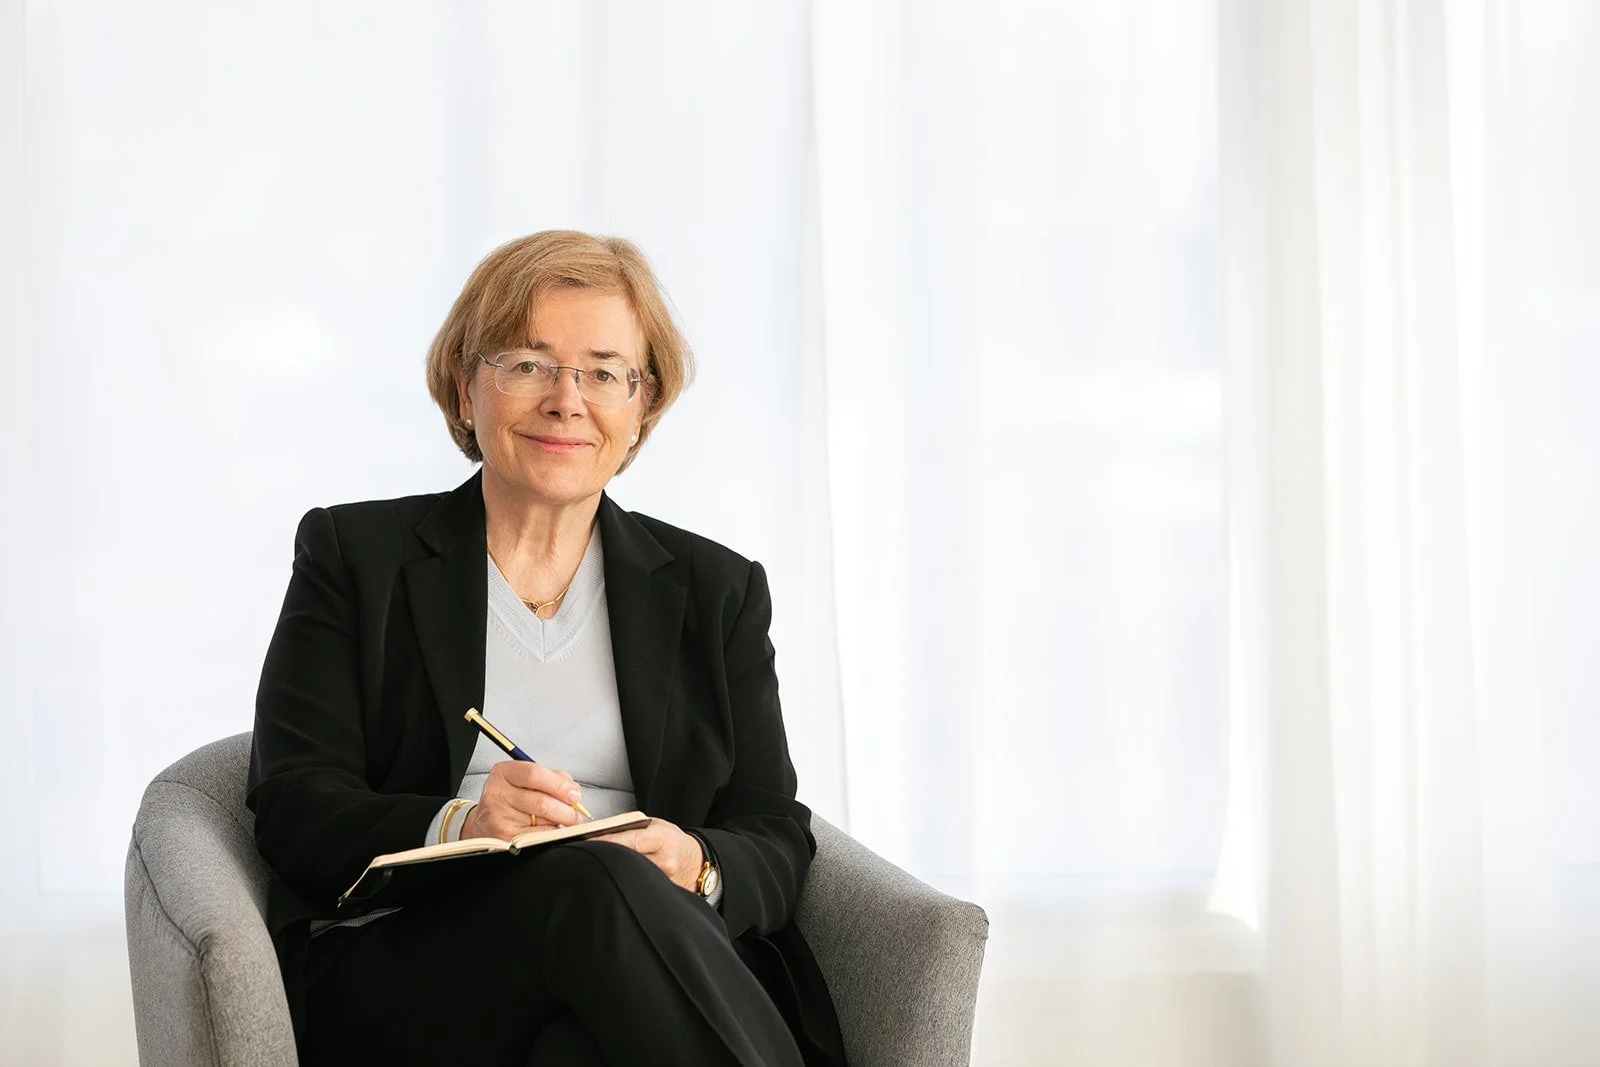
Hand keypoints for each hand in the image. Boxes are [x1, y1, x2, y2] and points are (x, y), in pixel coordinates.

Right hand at [460, 761, 582, 840]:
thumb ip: (552, 778)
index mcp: (504, 773)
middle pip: (541, 802)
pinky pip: (538, 837)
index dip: (559, 785)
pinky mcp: (504, 838)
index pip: (534, 774)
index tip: (575, 794)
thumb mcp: (526, 780)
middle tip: (577, 814)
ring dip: (560, 823)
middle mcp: (497, 794)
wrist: (485, 822)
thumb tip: (574, 791)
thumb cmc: (511, 798)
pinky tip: (552, 831)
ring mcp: (499, 818)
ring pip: (543, 822)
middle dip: (567, 810)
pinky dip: (551, 835)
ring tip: (564, 821)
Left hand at [591, 818, 704, 892]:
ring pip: (629, 877)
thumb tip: (602, 833)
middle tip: (585, 856)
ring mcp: (662, 880)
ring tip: (595, 868)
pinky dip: (622, 884)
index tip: (588, 842)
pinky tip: (611, 882)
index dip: (608, 842)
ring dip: (612, 873)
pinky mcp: (659, 894)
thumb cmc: (671, 841)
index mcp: (663, 838)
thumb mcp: (657, 826)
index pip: (631, 840)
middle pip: (627, 861)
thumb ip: (633, 828)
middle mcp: (664, 861)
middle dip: (606, 859)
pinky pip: (635, 888)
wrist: (695, 863)